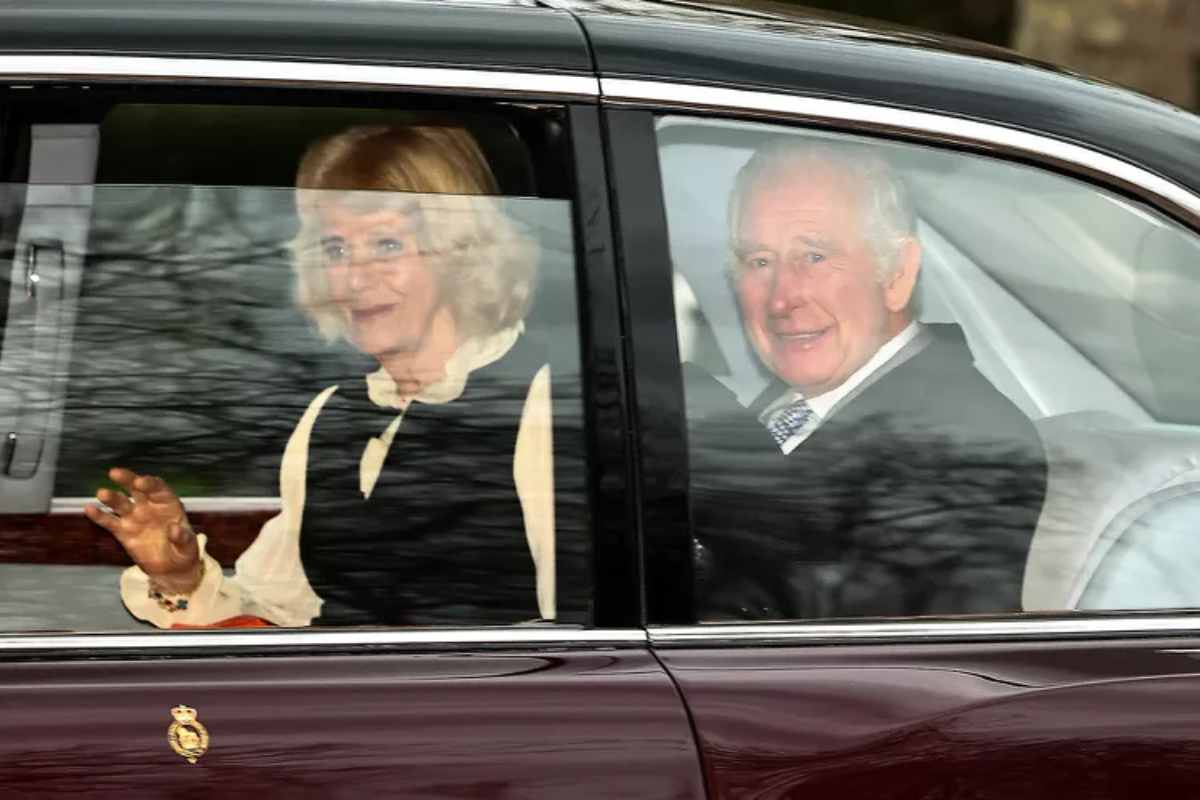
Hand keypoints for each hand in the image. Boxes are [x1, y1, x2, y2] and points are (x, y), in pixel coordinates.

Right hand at [85, 467, 202, 593]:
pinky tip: (89, 508)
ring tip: (102, 493)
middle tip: (115, 473)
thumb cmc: (183, 552)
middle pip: (137, 489)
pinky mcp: (123, 532)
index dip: (150, 483)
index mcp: (168, 504)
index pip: (158, 488)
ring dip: (112, 497)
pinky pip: (110, 522)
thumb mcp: (188, 546)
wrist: (171, 569)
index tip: (140, 482)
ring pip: (121, 503)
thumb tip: (174, 529)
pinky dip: (99, 516)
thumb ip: (182, 537)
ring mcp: (135, 518)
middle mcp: (149, 506)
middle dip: (127, 480)